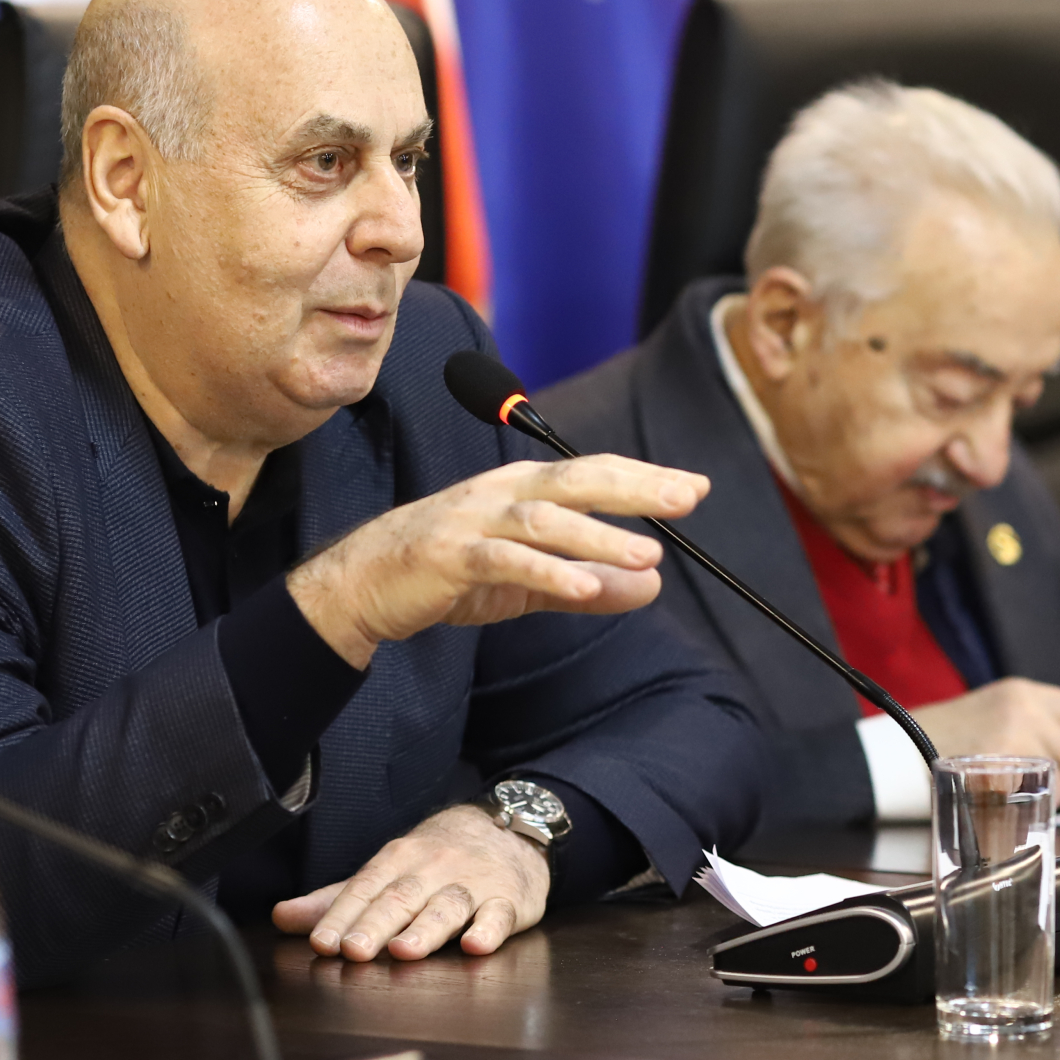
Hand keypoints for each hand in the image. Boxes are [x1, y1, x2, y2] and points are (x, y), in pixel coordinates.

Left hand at [274, 805, 549, 961]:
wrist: (510, 828)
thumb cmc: (439, 858)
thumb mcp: (389, 871)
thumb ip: (339, 899)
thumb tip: (282, 917)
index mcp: (398, 860)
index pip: (365, 888)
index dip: (342, 915)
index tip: (321, 942)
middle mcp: (432, 869)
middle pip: (401, 898)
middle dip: (375, 924)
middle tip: (353, 952)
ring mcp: (473, 883)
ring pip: (447, 906)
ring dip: (425, 928)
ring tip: (404, 950)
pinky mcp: (509, 900)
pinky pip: (500, 914)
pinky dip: (489, 929)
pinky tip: (476, 944)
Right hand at [289, 455, 706, 666]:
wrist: (363, 585)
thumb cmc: (448, 573)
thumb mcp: (530, 581)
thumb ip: (588, 583)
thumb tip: (652, 586)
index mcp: (523, 489)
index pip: (593, 473)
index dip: (643, 478)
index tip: (695, 488)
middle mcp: (501, 493)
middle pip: (576, 480)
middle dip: (635, 487)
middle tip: (687, 499)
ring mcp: (473, 521)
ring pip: (545, 520)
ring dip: (599, 536)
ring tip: (650, 553)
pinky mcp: (450, 555)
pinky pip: (504, 561)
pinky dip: (546, 572)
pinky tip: (583, 585)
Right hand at [912, 678, 1059, 800]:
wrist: (896, 757)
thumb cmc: (946, 740)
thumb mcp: (997, 714)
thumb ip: (1039, 725)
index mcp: (1025, 693)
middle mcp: (1025, 711)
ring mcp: (1014, 741)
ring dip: (1052, 795)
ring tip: (1018, 793)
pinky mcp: (1000, 775)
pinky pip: (1035, 802)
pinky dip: (1027, 810)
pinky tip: (1005, 805)